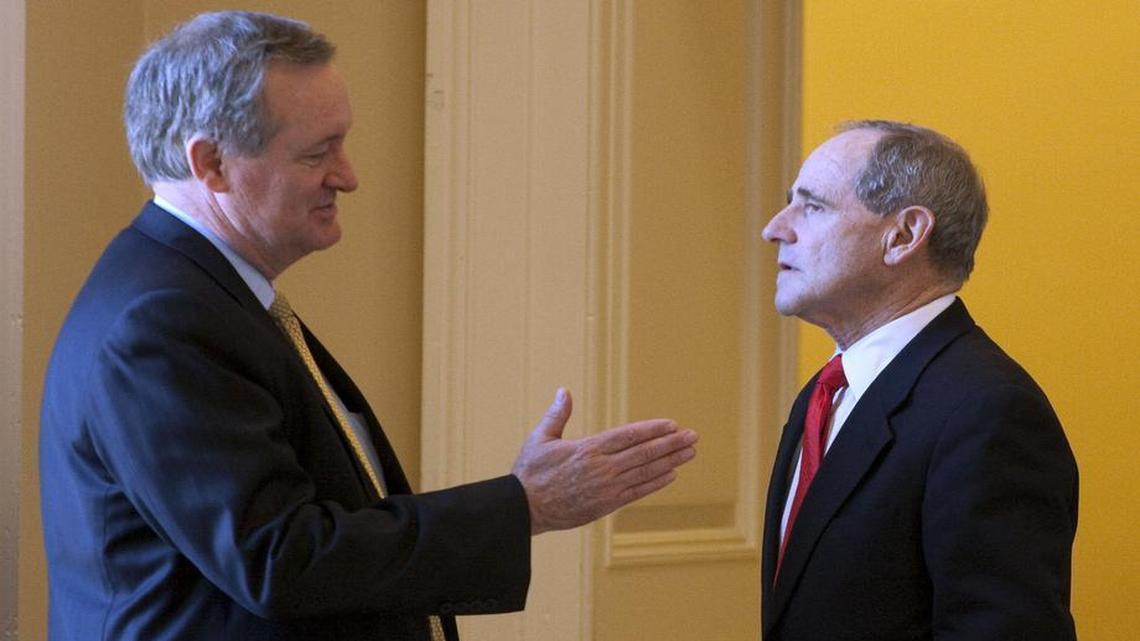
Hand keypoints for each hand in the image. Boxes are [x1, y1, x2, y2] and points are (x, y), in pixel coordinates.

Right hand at [511, 388, 697, 534]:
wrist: (524, 509)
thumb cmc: (530, 472)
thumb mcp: (539, 438)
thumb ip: (557, 415)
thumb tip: (563, 391)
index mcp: (587, 449)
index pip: (628, 436)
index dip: (652, 430)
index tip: (672, 425)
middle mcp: (602, 468)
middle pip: (643, 453)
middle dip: (670, 444)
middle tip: (693, 437)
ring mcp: (606, 488)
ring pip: (645, 472)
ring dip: (670, 461)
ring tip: (690, 452)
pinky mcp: (606, 505)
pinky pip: (637, 493)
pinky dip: (655, 483)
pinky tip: (671, 475)